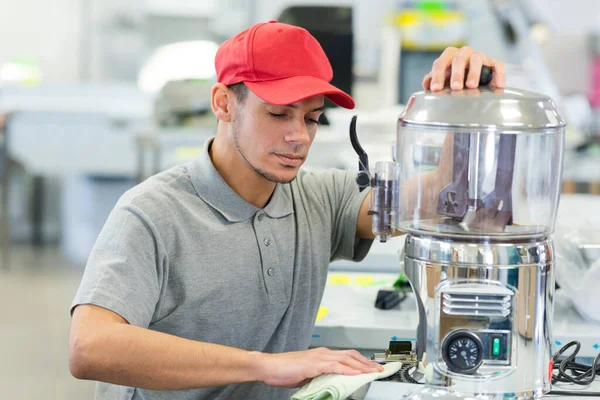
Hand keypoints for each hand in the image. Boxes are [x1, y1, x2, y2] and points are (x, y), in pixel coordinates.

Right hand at [257, 347, 383, 387]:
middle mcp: (323, 353)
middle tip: (379, 369)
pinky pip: (335, 366)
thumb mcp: (307, 375)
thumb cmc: (284, 370)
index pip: (346, 356)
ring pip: (346, 359)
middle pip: (351, 355)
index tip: (371, 367)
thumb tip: (331, 383)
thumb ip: (320, 376)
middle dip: (367, 363)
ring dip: (362, 366)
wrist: (269, 366)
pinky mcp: (314, 364)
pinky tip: (356, 374)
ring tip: (372, 372)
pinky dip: (347, 370)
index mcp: (321, 355)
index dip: (361, 361)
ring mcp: (319, 357)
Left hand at [422, 46, 505, 90]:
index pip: (440, 63)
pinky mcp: (493, 63)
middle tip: (455, 87)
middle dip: (456, 74)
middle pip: (458, 59)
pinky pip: (497, 65)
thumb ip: (433, 80)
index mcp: (449, 56)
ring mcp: (479, 57)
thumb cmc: (453, 78)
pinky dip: (498, 74)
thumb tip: (427, 85)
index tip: (436, 89)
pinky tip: (498, 86)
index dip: (437, 76)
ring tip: (471, 86)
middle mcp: (464, 53)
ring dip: (474, 72)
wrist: (473, 79)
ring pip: (477, 59)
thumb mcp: (442, 79)